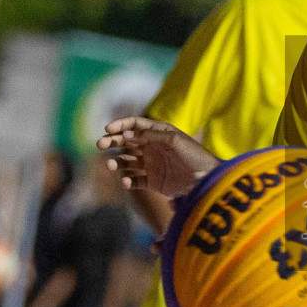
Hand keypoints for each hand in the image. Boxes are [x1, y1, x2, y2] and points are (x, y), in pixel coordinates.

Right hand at [97, 116, 218, 198]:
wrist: (206, 180)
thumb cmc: (194, 156)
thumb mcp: (174, 141)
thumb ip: (151, 136)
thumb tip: (129, 135)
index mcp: (158, 133)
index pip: (134, 125)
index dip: (120, 125)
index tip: (107, 129)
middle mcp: (152, 147)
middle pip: (125, 142)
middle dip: (112, 142)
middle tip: (100, 145)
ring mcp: (151, 164)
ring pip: (126, 162)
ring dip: (116, 163)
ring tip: (111, 165)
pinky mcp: (152, 181)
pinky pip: (134, 180)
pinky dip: (127, 180)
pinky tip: (126, 181)